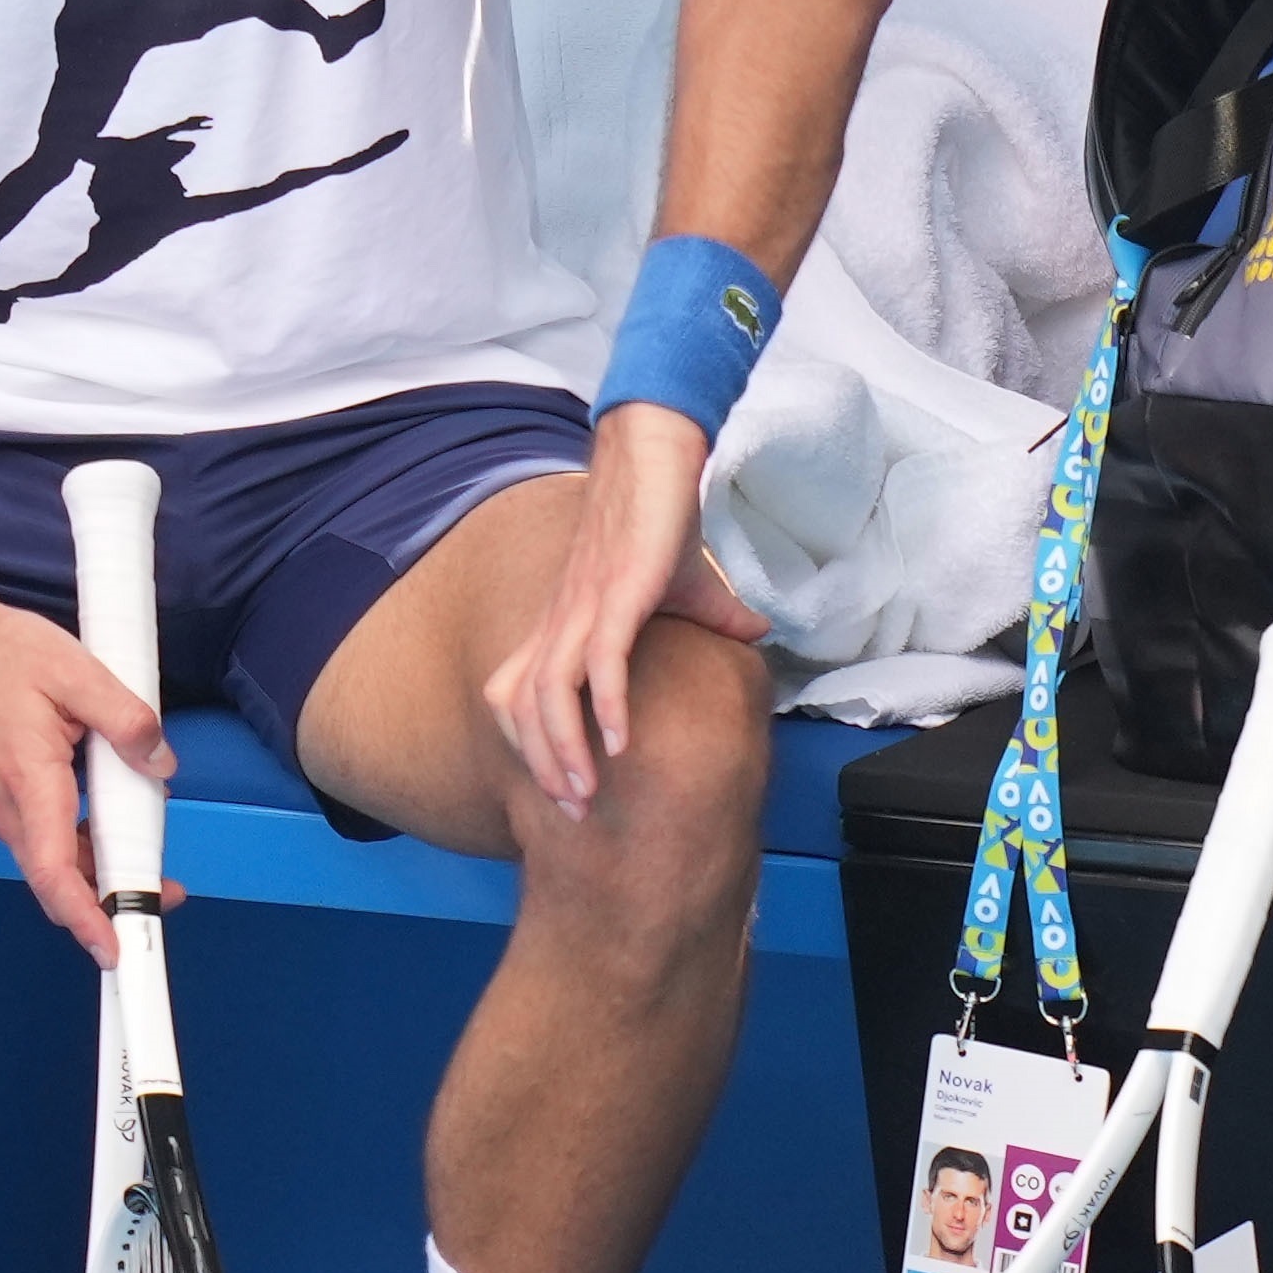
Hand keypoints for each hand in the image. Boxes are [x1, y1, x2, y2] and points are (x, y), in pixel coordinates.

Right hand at [0, 583, 178, 960]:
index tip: (113, 946)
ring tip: (148, 866)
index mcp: (25, 779)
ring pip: (51, 862)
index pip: (52, 870)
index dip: (85, 915)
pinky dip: (77, 848)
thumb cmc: (0, 653)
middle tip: (165, 894)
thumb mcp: (76, 670)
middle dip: (109, 899)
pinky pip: (41, 840)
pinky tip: (109, 829)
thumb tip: (161, 762)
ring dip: (96, 873)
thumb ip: (125, 718)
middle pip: (57, 877)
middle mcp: (4, 807)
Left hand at [483, 407, 768, 819]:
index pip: (518, 697)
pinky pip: (599, 661)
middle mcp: (560, 622)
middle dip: (541, 769)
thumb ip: (714, 617)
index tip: (560, 790)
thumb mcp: (691, 584)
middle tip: (570, 816)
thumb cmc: (662, 519)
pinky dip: (605, 707)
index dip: (530, 747)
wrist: (657, 455)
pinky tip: (619, 746)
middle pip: (521, 710)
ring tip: (585, 796)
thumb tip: (755, 632)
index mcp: (565, 625)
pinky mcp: (615, 593)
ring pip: (548, 695)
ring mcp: (582, 608)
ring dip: (564, 751)